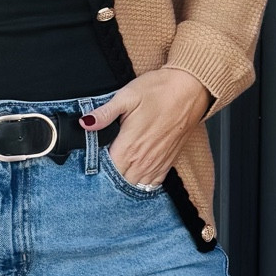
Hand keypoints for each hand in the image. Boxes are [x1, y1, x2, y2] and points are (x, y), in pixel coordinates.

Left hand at [86, 67, 209, 186]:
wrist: (190, 90)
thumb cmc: (159, 90)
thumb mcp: (126, 96)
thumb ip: (105, 113)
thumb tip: (85, 123)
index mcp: (129, 146)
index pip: (106, 170)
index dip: (96, 168)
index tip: (92, 159)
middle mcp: (142, 160)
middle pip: (119, 181)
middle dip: (108, 176)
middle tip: (101, 165)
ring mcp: (156, 163)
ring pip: (134, 185)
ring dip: (124, 181)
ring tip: (116, 170)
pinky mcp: (168, 162)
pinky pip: (152, 184)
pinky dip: (142, 182)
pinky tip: (135, 174)